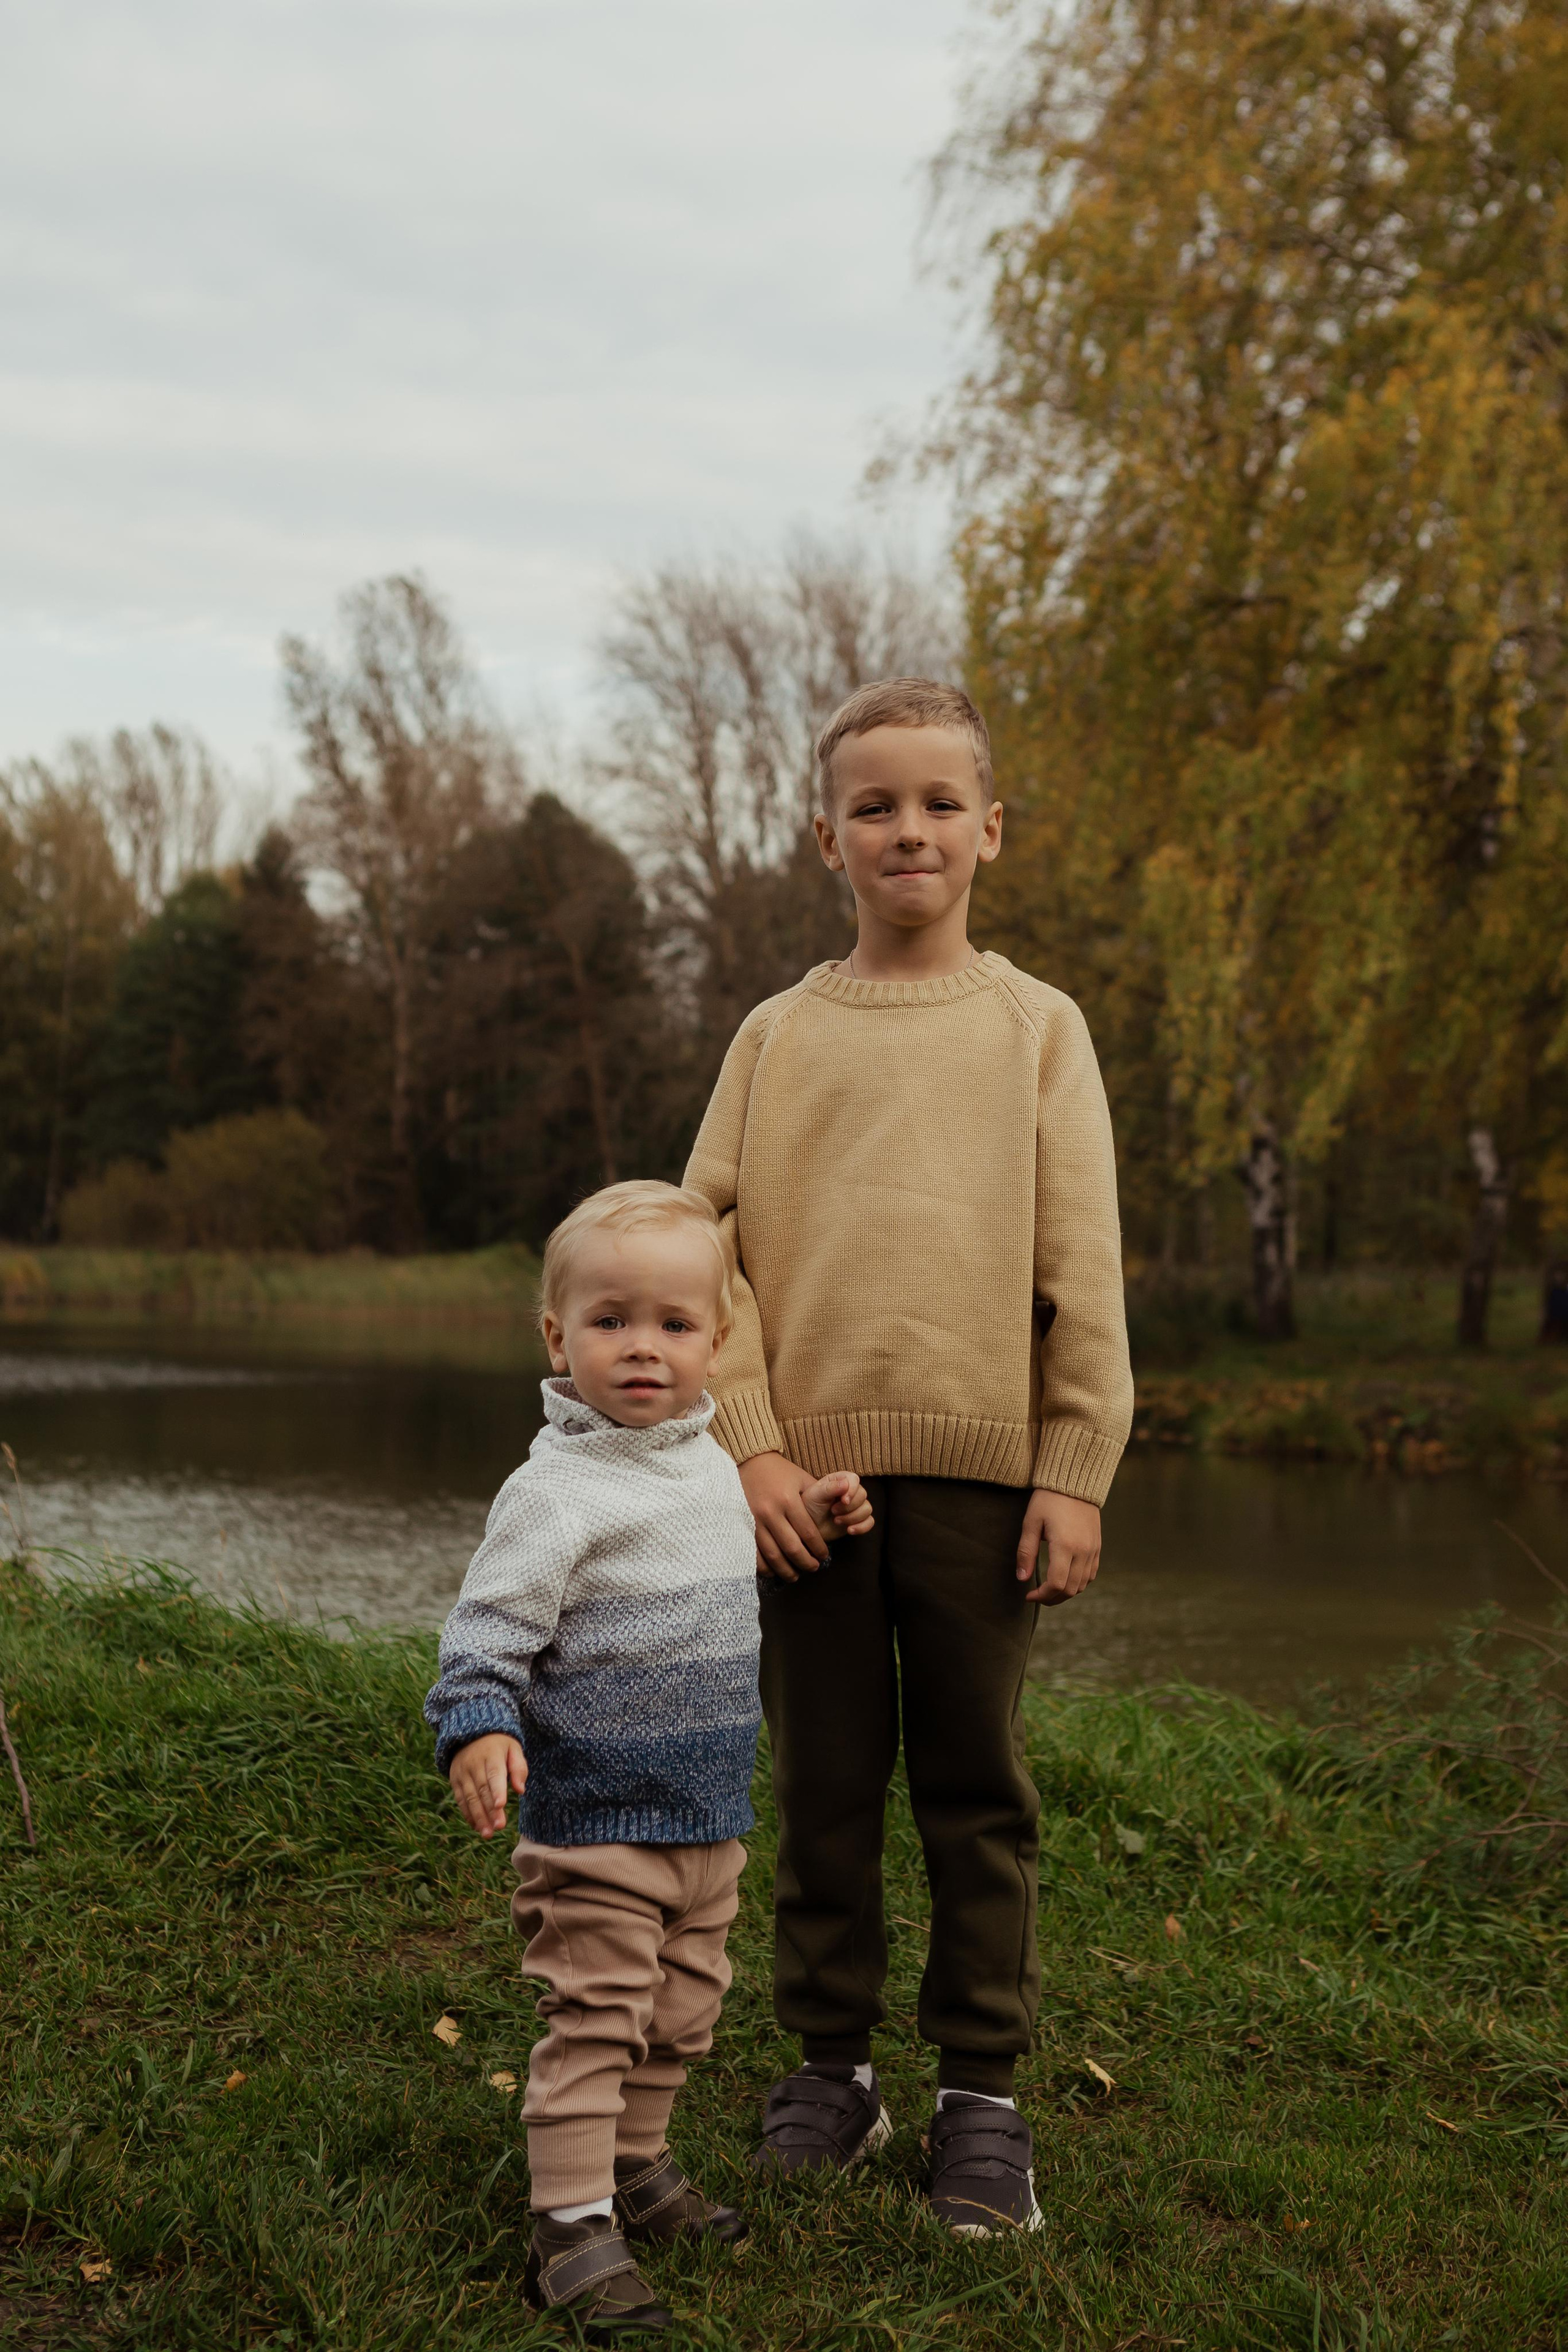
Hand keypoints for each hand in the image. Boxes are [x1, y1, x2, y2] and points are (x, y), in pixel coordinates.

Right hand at [450, 1733, 526, 1837]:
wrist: (470, 1733)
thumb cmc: (499, 1745)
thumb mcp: (513, 1748)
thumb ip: (519, 1768)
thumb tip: (521, 1790)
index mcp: (491, 1754)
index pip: (494, 1774)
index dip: (497, 1790)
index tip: (500, 1805)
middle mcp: (474, 1764)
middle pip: (482, 1789)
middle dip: (490, 1810)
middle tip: (499, 1827)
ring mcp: (462, 1773)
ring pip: (470, 1797)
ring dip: (478, 1817)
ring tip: (487, 1834)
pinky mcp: (455, 1780)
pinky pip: (460, 1799)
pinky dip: (468, 1814)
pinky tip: (476, 1827)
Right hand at [740, 1451, 837, 1579]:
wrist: (749, 1462)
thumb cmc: (780, 1472)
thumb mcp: (802, 1478)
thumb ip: (824, 1491)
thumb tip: (846, 1495)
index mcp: (788, 1500)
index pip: (808, 1532)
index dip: (818, 1548)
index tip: (824, 1555)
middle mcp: (771, 1512)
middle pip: (792, 1547)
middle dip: (805, 1562)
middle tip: (814, 1568)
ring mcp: (754, 1520)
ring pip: (772, 1554)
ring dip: (786, 1569)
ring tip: (795, 1575)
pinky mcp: (742, 1525)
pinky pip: (754, 1553)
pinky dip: (764, 1566)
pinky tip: (773, 1571)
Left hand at [802, 1470, 873, 1542]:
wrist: (808, 1527)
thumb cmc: (809, 1507)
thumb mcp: (815, 1495)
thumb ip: (830, 1488)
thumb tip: (846, 1484)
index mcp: (839, 1480)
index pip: (855, 1480)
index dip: (852, 1490)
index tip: (843, 1500)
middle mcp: (850, 1491)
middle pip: (863, 1495)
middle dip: (848, 1507)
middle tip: (833, 1512)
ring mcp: (855, 1506)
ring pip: (867, 1509)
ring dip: (852, 1517)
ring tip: (836, 1521)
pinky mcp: (858, 1520)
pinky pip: (870, 1522)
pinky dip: (862, 1527)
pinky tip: (849, 1530)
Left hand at [1016, 1490, 1100, 1605]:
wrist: (1074, 1481)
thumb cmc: (1048, 1499)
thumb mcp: (1031, 1523)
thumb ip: (1026, 1552)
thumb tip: (1022, 1578)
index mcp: (1065, 1545)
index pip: (1056, 1584)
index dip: (1041, 1595)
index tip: (1028, 1595)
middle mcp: (1083, 1551)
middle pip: (1070, 1589)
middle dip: (1052, 1598)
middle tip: (1036, 1595)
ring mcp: (1093, 1549)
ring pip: (1082, 1585)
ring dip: (1065, 1592)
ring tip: (1048, 1589)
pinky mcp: (1097, 1546)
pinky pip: (1091, 1574)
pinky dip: (1078, 1583)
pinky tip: (1065, 1578)